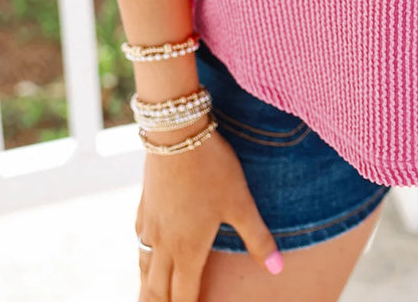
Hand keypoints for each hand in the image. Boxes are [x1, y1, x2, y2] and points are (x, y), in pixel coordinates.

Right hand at [136, 123, 282, 298]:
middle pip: (157, 289)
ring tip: (153, 295)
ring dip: (149, 286)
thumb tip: (278, 269)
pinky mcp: (143, 205)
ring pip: (144, 267)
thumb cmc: (212, 168)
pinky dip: (143, 258)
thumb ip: (258, 238)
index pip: (183, 296)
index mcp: (187, 250)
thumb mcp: (241, 202)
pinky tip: (148, 252)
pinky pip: (139, 243)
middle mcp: (163, 244)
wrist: (176, 133)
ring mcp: (149, 225)